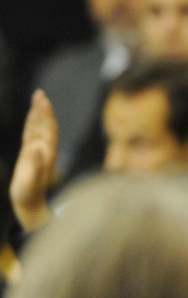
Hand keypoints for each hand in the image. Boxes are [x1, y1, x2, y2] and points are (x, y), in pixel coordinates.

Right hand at [9, 90, 58, 231]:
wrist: (30, 204)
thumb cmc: (28, 194)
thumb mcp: (30, 181)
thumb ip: (34, 166)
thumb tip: (37, 149)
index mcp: (46, 154)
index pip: (48, 130)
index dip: (46, 116)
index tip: (43, 101)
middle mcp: (44, 150)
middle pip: (45, 126)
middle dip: (43, 109)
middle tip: (39, 93)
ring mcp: (38, 151)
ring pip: (38, 128)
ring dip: (38, 113)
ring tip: (37, 98)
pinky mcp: (30, 154)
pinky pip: (31, 134)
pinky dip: (31, 123)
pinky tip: (31, 115)